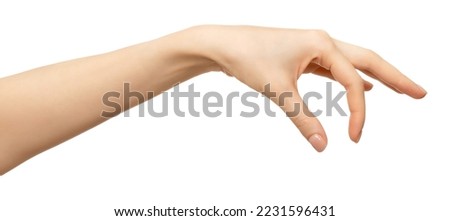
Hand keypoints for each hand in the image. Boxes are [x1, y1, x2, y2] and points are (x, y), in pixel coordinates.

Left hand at [197, 25, 426, 150]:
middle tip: (420, 93)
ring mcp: (314, 48)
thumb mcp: (279, 90)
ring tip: (399, 89)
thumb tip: (322, 146)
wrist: (223, 44)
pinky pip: (335, 68)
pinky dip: (351, 79)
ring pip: (353, 63)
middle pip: (369, 60)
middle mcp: (323, 43)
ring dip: (376, 77)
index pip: (353, 81)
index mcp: (322, 44)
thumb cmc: (248, 58)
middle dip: (396, 78)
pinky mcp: (304, 56)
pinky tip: (361, 85)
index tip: (353, 138)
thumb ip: (302, 118)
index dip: (358, 112)